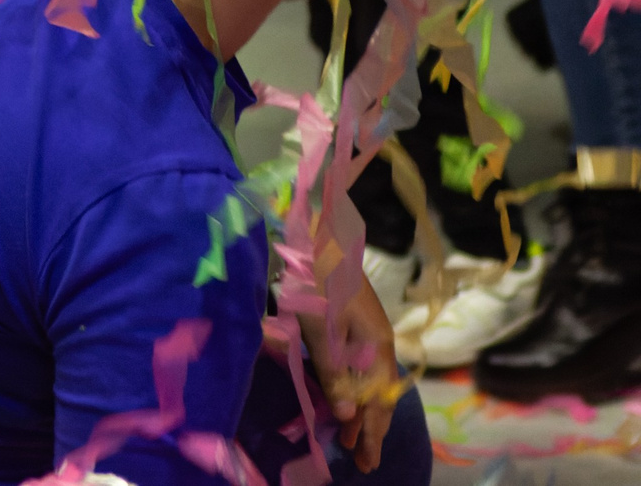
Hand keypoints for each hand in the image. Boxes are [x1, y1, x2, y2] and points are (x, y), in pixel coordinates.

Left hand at [296, 278, 402, 472]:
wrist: (317, 236)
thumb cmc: (318, 282)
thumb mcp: (322, 331)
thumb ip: (334, 372)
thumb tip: (347, 415)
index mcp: (376, 347)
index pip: (378, 402)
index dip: (372, 432)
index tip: (367, 460)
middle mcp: (376, 343)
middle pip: (376, 394)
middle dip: (369, 427)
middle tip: (362, 460)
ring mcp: (364, 331)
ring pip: (365, 381)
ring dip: (357, 410)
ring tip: (349, 436)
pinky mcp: (349, 322)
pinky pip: (355, 366)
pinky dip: (349, 387)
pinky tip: (340, 396)